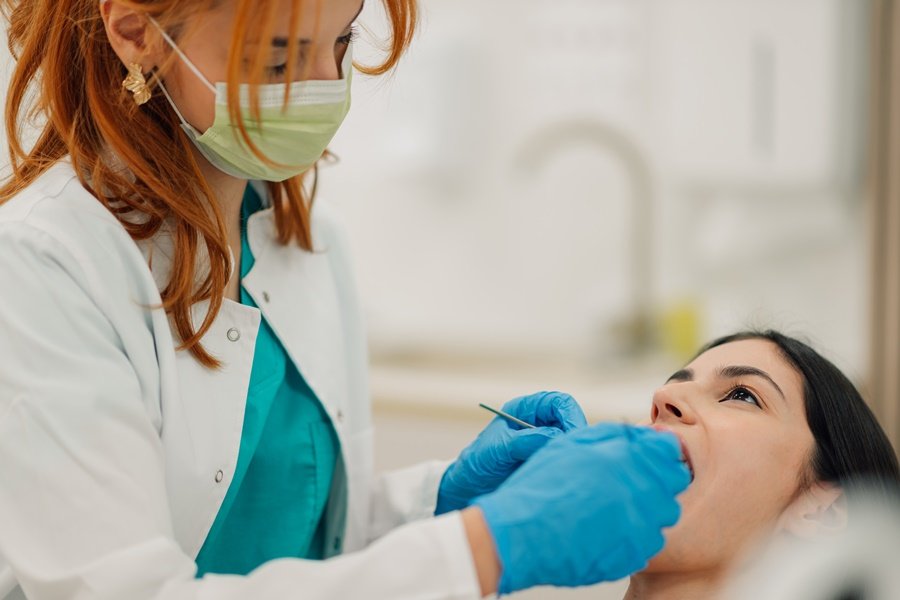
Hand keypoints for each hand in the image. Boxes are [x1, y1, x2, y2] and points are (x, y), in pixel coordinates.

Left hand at [436, 391, 586, 514]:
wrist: (468, 489)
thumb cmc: (478, 462)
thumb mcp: (500, 448)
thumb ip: (527, 440)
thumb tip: (558, 437)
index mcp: (525, 410)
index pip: (558, 403)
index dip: (570, 415)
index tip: (574, 434)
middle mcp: (538, 424)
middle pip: (570, 422)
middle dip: (574, 436)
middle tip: (574, 454)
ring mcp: (544, 444)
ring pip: (570, 443)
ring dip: (571, 453)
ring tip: (566, 468)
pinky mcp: (546, 463)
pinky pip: (564, 461)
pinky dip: (566, 467)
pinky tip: (563, 477)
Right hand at [473, 423, 689, 593]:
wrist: (521, 534)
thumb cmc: (541, 486)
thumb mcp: (574, 444)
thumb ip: (615, 436)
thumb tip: (643, 435)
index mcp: (630, 457)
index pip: (668, 451)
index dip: (657, 454)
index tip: (645, 460)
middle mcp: (643, 489)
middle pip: (672, 484)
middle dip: (654, 482)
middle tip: (625, 486)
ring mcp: (642, 526)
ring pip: (662, 516)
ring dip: (644, 510)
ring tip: (610, 511)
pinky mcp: (635, 555)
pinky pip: (647, 543)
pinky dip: (631, 537)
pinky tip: (603, 531)